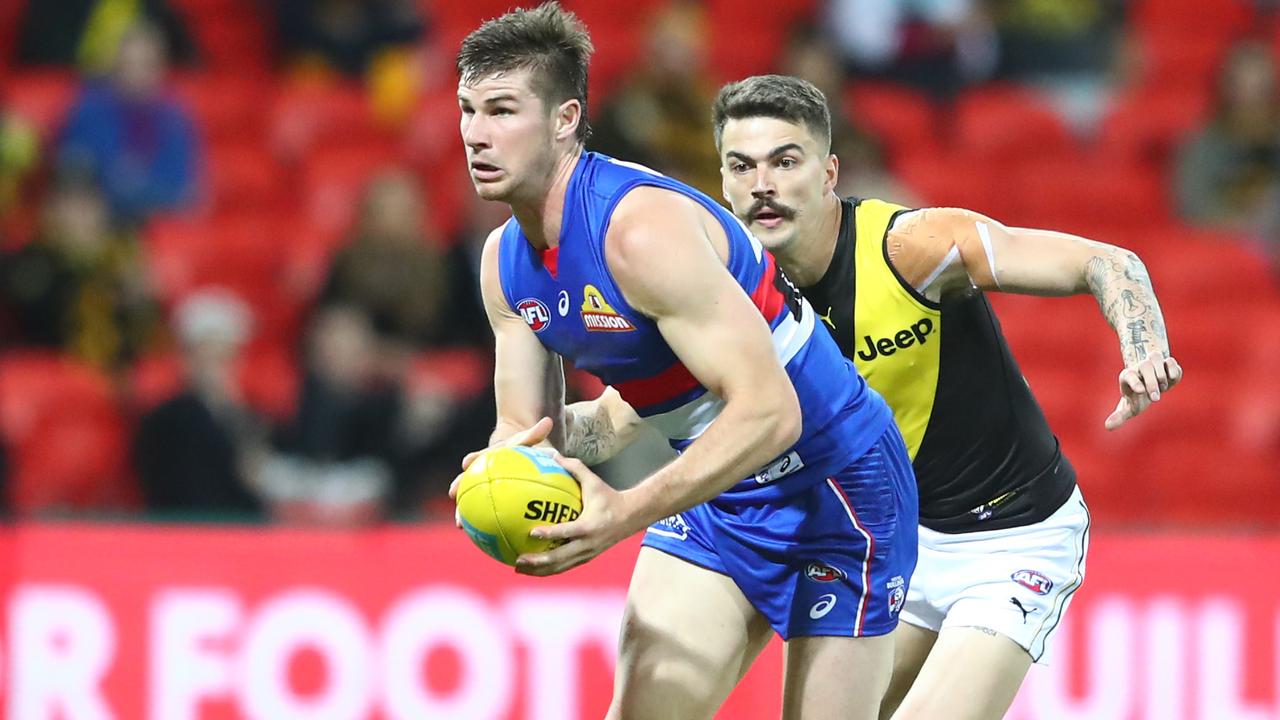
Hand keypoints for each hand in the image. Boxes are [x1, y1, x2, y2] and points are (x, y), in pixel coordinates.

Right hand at [449, 417, 554, 527]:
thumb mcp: (528, 442)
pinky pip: (483, 514)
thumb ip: (535, 434)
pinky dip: (482, 526)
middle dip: (458, 486)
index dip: (473, 459)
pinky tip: (484, 541)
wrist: (514, 457)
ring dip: (463, 512)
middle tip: (452, 492)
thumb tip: (547, 422)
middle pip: (466, 479)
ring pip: (469, 500)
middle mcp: (480, 472)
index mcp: (488, 457)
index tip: (466, 462)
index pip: (478, 456)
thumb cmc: (521, 450)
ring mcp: (481, 488)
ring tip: (460, 524)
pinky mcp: (486, 501)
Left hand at [515, 454, 636, 575]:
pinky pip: (565, 567)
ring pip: (560, 567)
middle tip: (518, 559)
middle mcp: (587, 544)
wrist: (631, 516)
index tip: (531, 532)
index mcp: (589, 526)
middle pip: (560, 558)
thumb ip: (574, 468)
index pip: (567, 532)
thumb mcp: (594, 482)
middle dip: (538, 561)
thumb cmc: (610, 497)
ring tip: (518, 569)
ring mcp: (587, 554)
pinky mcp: (587, 558)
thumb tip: (552, 455)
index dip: (549, 533)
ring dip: (539, 570)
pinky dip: (548, 570)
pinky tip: (533, 569)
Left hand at [1105, 350, 1182, 429]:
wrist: (1150, 389)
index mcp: (1127, 377)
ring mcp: (1152, 363)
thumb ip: (1119, 416)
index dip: (1134, 382)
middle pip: (1145, 366)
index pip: (1128, 375)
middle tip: (1155, 398)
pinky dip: (1173, 370)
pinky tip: (1171, 380)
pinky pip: (1171, 361)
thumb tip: (1107, 426)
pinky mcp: (1167, 364)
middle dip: (1152, 382)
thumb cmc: (1137, 400)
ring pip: (1155, 357)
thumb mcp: (1128, 409)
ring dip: (1161, 374)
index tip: (1141, 391)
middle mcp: (1139, 367)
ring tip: (1163, 387)